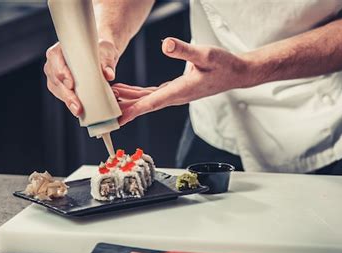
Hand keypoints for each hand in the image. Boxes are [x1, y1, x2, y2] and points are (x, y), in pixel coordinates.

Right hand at [44, 40, 119, 115]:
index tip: (71, 84)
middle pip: (55, 79)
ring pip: (57, 89)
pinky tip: (78, 110)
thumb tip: (109, 75)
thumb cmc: (99, 49)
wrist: (101, 54)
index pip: (55, 59)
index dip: (61, 72)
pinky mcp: (62, 86)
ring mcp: (56, 75)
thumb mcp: (105, 51)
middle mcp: (55, 62)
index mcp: (61, 48)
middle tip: (77, 107)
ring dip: (68, 101)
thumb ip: (107, 62)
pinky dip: (71, 102)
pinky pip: (63, 95)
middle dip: (66, 94)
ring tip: (78, 111)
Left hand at [113, 37, 252, 124]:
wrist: (236, 73)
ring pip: (147, 100)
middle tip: (105, 110)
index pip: (151, 103)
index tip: (117, 119)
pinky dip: (140, 95)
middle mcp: (176, 96)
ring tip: (110, 98)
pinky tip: (130, 93)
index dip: (133, 110)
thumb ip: (185, 50)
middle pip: (144, 104)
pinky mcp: (177, 90)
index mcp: (180, 91)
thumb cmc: (224, 65)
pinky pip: (153, 95)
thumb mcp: (205, 54)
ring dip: (129, 101)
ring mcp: (176, 95)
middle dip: (124, 107)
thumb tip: (166, 45)